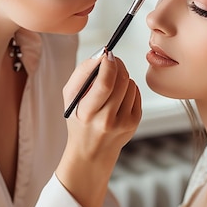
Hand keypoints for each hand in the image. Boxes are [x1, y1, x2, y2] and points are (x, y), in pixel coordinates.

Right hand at [56, 51, 140, 206]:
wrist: (91, 152)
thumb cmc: (79, 119)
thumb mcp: (70, 98)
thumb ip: (82, 74)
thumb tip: (101, 55)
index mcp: (88, 113)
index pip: (105, 84)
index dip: (109, 64)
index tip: (107, 54)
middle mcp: (107, 120)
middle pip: (121, 81)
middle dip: (117, 65)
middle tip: (111, 60)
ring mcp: (124, 122)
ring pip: (130, 84)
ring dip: (122, 77)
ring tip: (111, 84)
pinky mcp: (134, 122)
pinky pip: (136, 92)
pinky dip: (128, 88)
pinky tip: (118, 96)